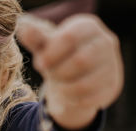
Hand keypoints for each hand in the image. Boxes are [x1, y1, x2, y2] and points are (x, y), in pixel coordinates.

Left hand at [17, 14, 123, 129]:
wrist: (74, 77)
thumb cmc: (58, 56)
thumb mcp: (45, 46)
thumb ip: (35, 38)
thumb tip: (22, 28)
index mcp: (88, 26)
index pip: (70, 37)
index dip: (50, 54)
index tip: (39, 64)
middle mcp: (106, 42)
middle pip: (80, 61)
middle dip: (57, 72)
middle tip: (48, 74)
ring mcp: (112, 65)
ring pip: (85, 84)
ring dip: (63, 88)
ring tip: (57, 84)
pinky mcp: (112, 86)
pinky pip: (89, 99)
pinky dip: (72, 99)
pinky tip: (67, 94)